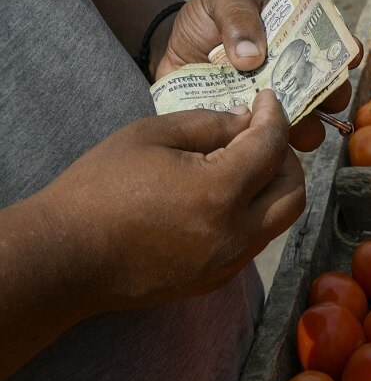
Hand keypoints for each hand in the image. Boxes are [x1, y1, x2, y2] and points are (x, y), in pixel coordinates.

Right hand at [39, 89, 304, 312]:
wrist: (66, 256)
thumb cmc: (99, 188)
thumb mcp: (150, 136)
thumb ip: (209, 124)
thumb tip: (247, 120)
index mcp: (218, 193)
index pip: (270, 147)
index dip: (275, 118)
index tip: (268, 101)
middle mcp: (236, 233)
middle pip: (294, 191)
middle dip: (286, 157)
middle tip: (262, 135)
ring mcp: (230, 262)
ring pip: (280, 220)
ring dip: (274, 188)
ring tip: (245, 163)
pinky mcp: (218, 279)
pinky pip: (255, 241)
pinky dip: (254, 214)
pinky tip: (226, 196)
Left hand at [152, 0, 362, 150]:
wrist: (171, 52)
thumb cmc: (205, 21)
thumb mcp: (221, 1)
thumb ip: (238, 16)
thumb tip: (252, 56)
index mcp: (297, 39)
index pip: (335, 45)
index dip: (346, 52)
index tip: (345, 60)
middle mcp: (297, 76)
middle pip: (332, 93)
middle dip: (331, 98)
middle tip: (315, 98)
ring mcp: (279, 107)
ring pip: (311, 128)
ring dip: (306, 130)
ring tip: (286, 127)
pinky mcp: (256, 131)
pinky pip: (274, 148)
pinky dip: (272, 149)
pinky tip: (258, 142)